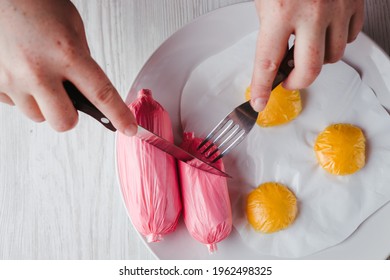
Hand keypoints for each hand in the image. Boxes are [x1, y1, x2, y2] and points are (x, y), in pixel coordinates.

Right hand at [0, 0, 136, 134]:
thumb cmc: (36, 4)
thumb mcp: (73, 26)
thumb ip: (82, 59)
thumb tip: (87, 87)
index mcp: (66, 53)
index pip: (101, 94)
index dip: (118, 115)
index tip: (129, 128)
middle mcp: (37, 70)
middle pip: (64, 121)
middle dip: (71, 115)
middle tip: (69, 98)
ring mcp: (12, 78)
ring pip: (38, 116)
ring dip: (45, 105)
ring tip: (41, 78)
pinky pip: (15, 106)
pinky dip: (23, 96)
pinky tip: (23, 75)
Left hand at [250, 0, 363, 111]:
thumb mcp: (266, 0)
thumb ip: (270, 29)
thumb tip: (273, 58)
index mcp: (281, 11)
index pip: (268, 61)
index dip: (262, 87)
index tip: (260, 101)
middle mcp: (312, 11)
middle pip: (309, 69)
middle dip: (296, 82)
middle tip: (288, 80)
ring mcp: (336, 8)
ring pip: (333, 56)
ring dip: (318, 61)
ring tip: (306, 49)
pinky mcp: (354, 3)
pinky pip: (350, 37)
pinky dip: (338, 42)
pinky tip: (324, 35)